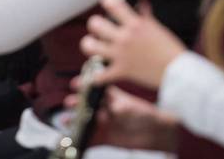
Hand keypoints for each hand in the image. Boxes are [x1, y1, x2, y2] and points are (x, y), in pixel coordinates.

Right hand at [62, 84, 179, 151]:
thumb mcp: (140, 111)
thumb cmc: (150, 117)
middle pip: (88, 105)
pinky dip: (81, 140)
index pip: (98, 88)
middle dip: (77, 103)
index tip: (76, 84)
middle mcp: (106, 109)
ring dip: (74, 120)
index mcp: (114, 98)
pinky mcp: (105, 138)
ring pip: (86, 121)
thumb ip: (128, 110)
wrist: (157, 134)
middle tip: (70, 103)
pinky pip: (91, 139)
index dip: (86, 85)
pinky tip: (73, 140)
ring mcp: (105, 124)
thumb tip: (118, 109)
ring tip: (66, 121)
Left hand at [80, 0, 185, 89]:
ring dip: (90, 45)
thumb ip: (145, 16)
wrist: (179, 73)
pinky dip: (97, 76)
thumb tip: (142, 3)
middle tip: (100, 30)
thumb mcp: (158, 29)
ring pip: (89, 46)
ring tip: (95, 47)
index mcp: (135, 24)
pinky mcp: (121, 72)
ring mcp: (121, 55)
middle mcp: (125, 37)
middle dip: (95, 25)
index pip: (112, 3)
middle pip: (94, 24)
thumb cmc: (171, 49)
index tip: (107, 3)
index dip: (106, 1)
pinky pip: (99, 75)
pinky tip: (100, 74)